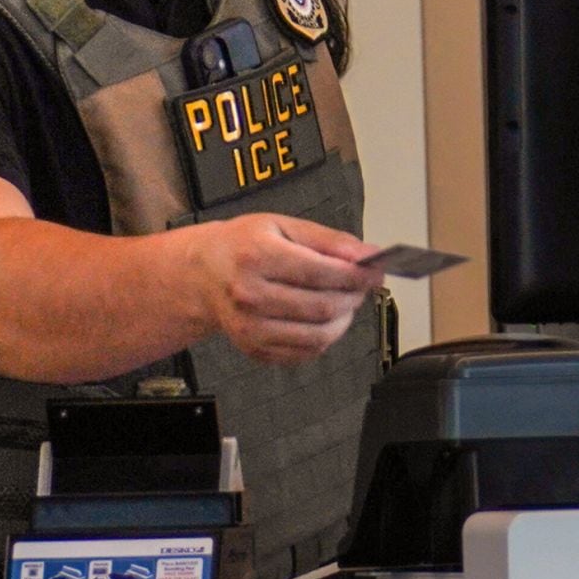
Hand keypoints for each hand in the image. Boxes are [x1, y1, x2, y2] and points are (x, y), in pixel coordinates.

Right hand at [187, 213, 385, 364]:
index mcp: (256, 257)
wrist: (203, 274)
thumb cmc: (243, 245)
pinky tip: (323, 318)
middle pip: (323, 306)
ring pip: (319, 335)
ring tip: (344, 300)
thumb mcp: (283, 226)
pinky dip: (325, 337)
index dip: (357, 274)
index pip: (321, 272)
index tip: (375, 270)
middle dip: (354, 296)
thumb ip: (328, 240)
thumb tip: (367, 255)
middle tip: (361, 285)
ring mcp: (250, 328)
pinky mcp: (255, 349)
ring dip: (344, 319)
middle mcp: (250, 295)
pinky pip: (306, 352)